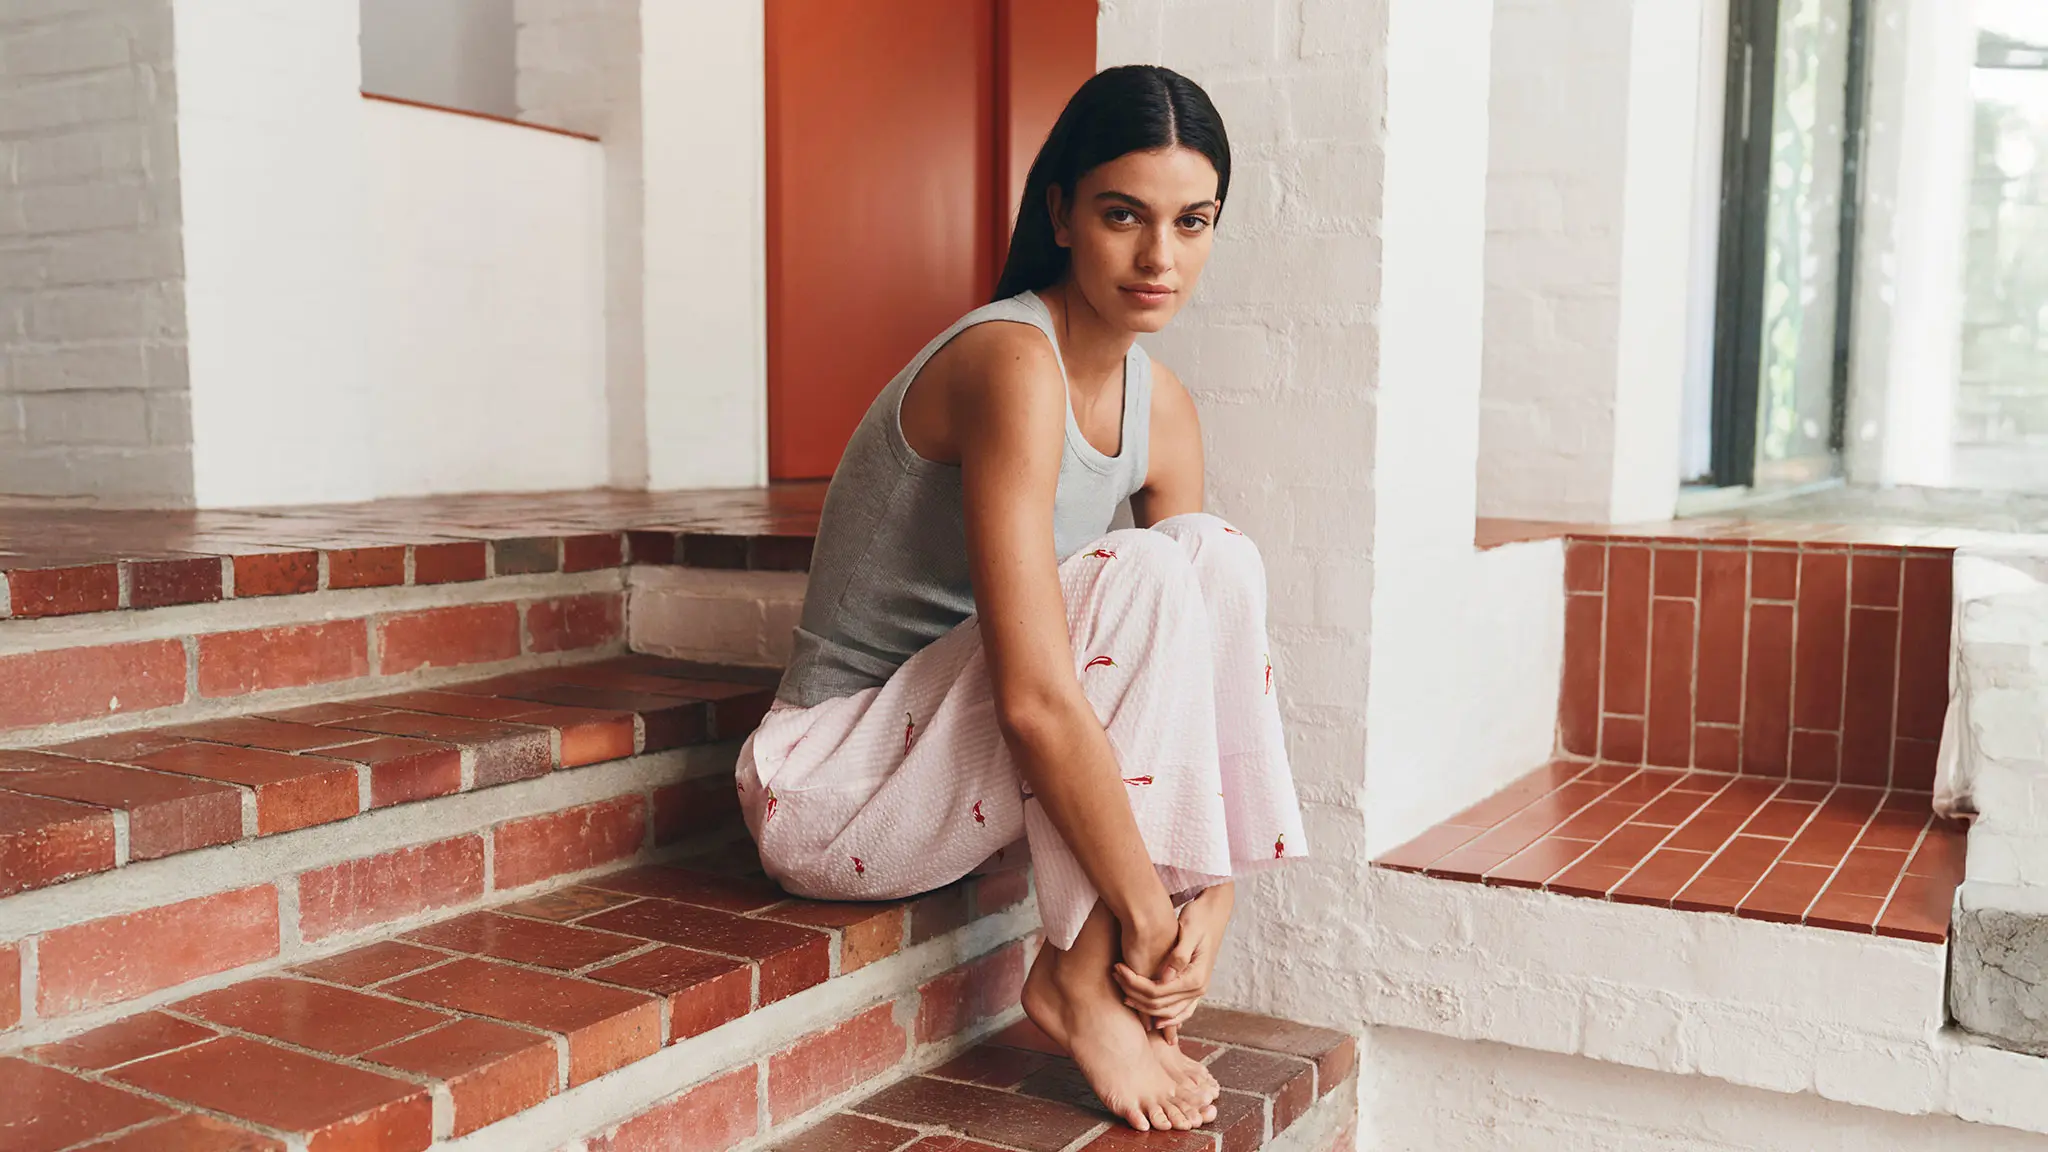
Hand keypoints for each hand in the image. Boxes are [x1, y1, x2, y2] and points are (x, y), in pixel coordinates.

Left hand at [1114, 886, 1229, 1032]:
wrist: (1214, 913)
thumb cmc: (1200, 918)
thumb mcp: (1189, 932)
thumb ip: (1178, 956)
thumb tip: (1165, 978)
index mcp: (1195, 977)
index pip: (1157, 991)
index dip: (1134, 983)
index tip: (1118, 968)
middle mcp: (1198, 989)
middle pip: (1158, 1005)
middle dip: (1134, 994)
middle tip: (1116, 975)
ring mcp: (1197, 992)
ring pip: (1166, 1012)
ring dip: (1143, 1006)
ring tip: (1123, 990)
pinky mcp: (1194, 989)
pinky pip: (1179, 1011)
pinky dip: (1164, 1017)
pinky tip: (1150, 1018)